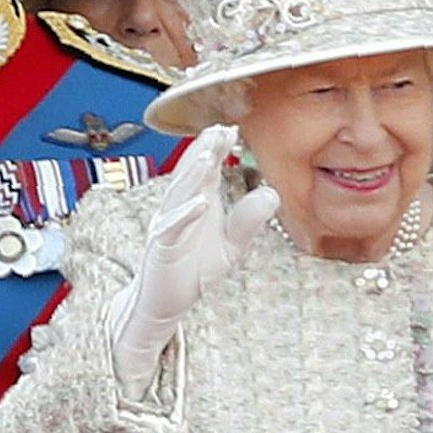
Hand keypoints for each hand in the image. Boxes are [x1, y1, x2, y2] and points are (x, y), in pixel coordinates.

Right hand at [108, 124, 278, 395]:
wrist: (166, 304)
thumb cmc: (194, 270)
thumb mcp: (231, 246)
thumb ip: (249, 221)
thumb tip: (272, 194)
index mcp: (196, 203)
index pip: (207, 170)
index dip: (217, 148)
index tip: (233, 128)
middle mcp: (180, 208)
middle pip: (191, 174)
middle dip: (204, 150)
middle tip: (219, 128)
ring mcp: (167, 226)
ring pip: (179, 194)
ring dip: (192, 174)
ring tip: (207, 154)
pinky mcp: (161, 248)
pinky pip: (172, 228)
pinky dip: (185, 215)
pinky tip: (200, 203)